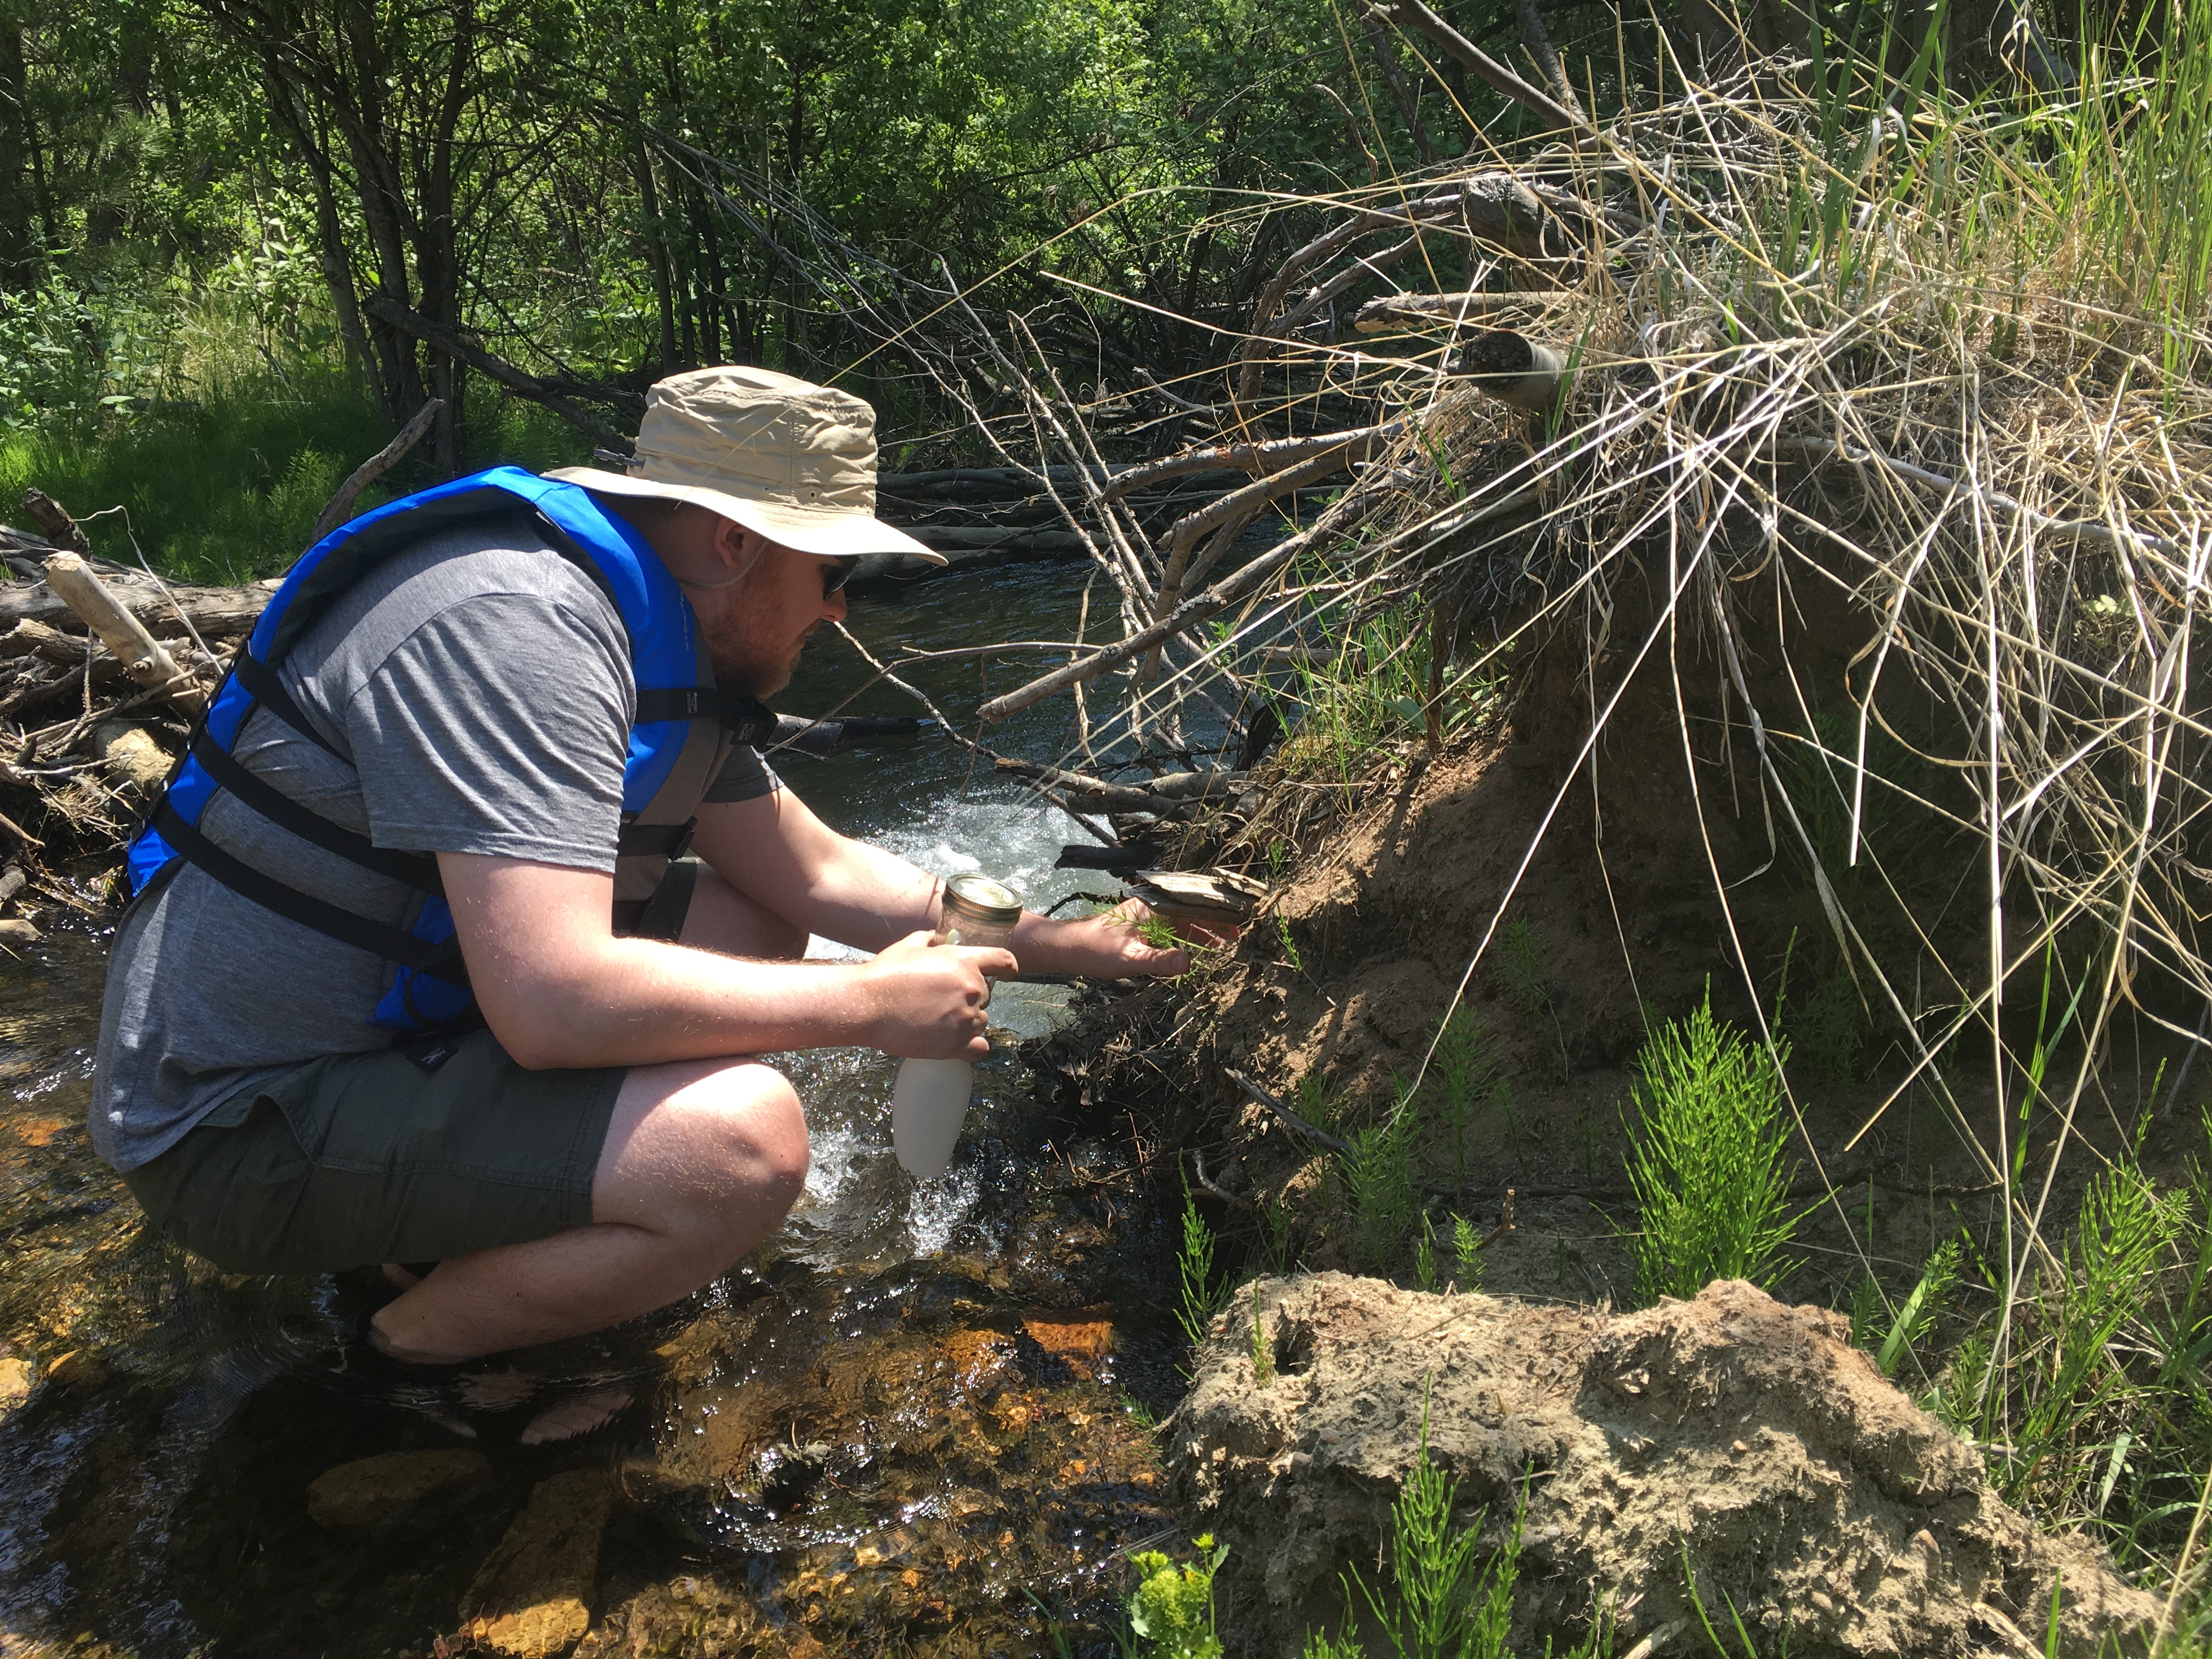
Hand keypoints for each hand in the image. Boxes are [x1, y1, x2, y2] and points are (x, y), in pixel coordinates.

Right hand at [860, 929, 1017, 1057]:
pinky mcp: (957, 1044)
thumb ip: (929, 939)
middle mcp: (972, 989)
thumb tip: (937, 938)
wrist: (868, 1005)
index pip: (1003, 961)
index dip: (1008, 967)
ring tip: (938, 1020)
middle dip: (969, 997)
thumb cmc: (885, 974)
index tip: (1008, 973)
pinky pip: (980, 1048)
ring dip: (966, 1021)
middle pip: (986, 995)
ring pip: (981, 1021)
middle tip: (942, 1002)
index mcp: (964, 961)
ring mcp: (966, 1018)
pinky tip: (955, 1042)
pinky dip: (972, 1046)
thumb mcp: (908, 946)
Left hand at [1014, 898, 1229, 979]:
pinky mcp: (1142, 927)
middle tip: (1237, 935)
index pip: (1192, 905)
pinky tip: (1197, 948)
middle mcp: (1152, 908)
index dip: (1216, 915)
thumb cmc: (1096, 951)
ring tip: (1223, 943)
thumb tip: (1189, 961)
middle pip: (1191, 911)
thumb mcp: (1130, 959)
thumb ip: (1160, 961)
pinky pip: (1172, 929)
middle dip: (1214, 922)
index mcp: (1152, 908)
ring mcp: (1147, 917)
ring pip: (1183, 920)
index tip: (1236, 922)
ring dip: (1202, 930)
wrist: (1070, 949)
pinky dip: (1187, 937)